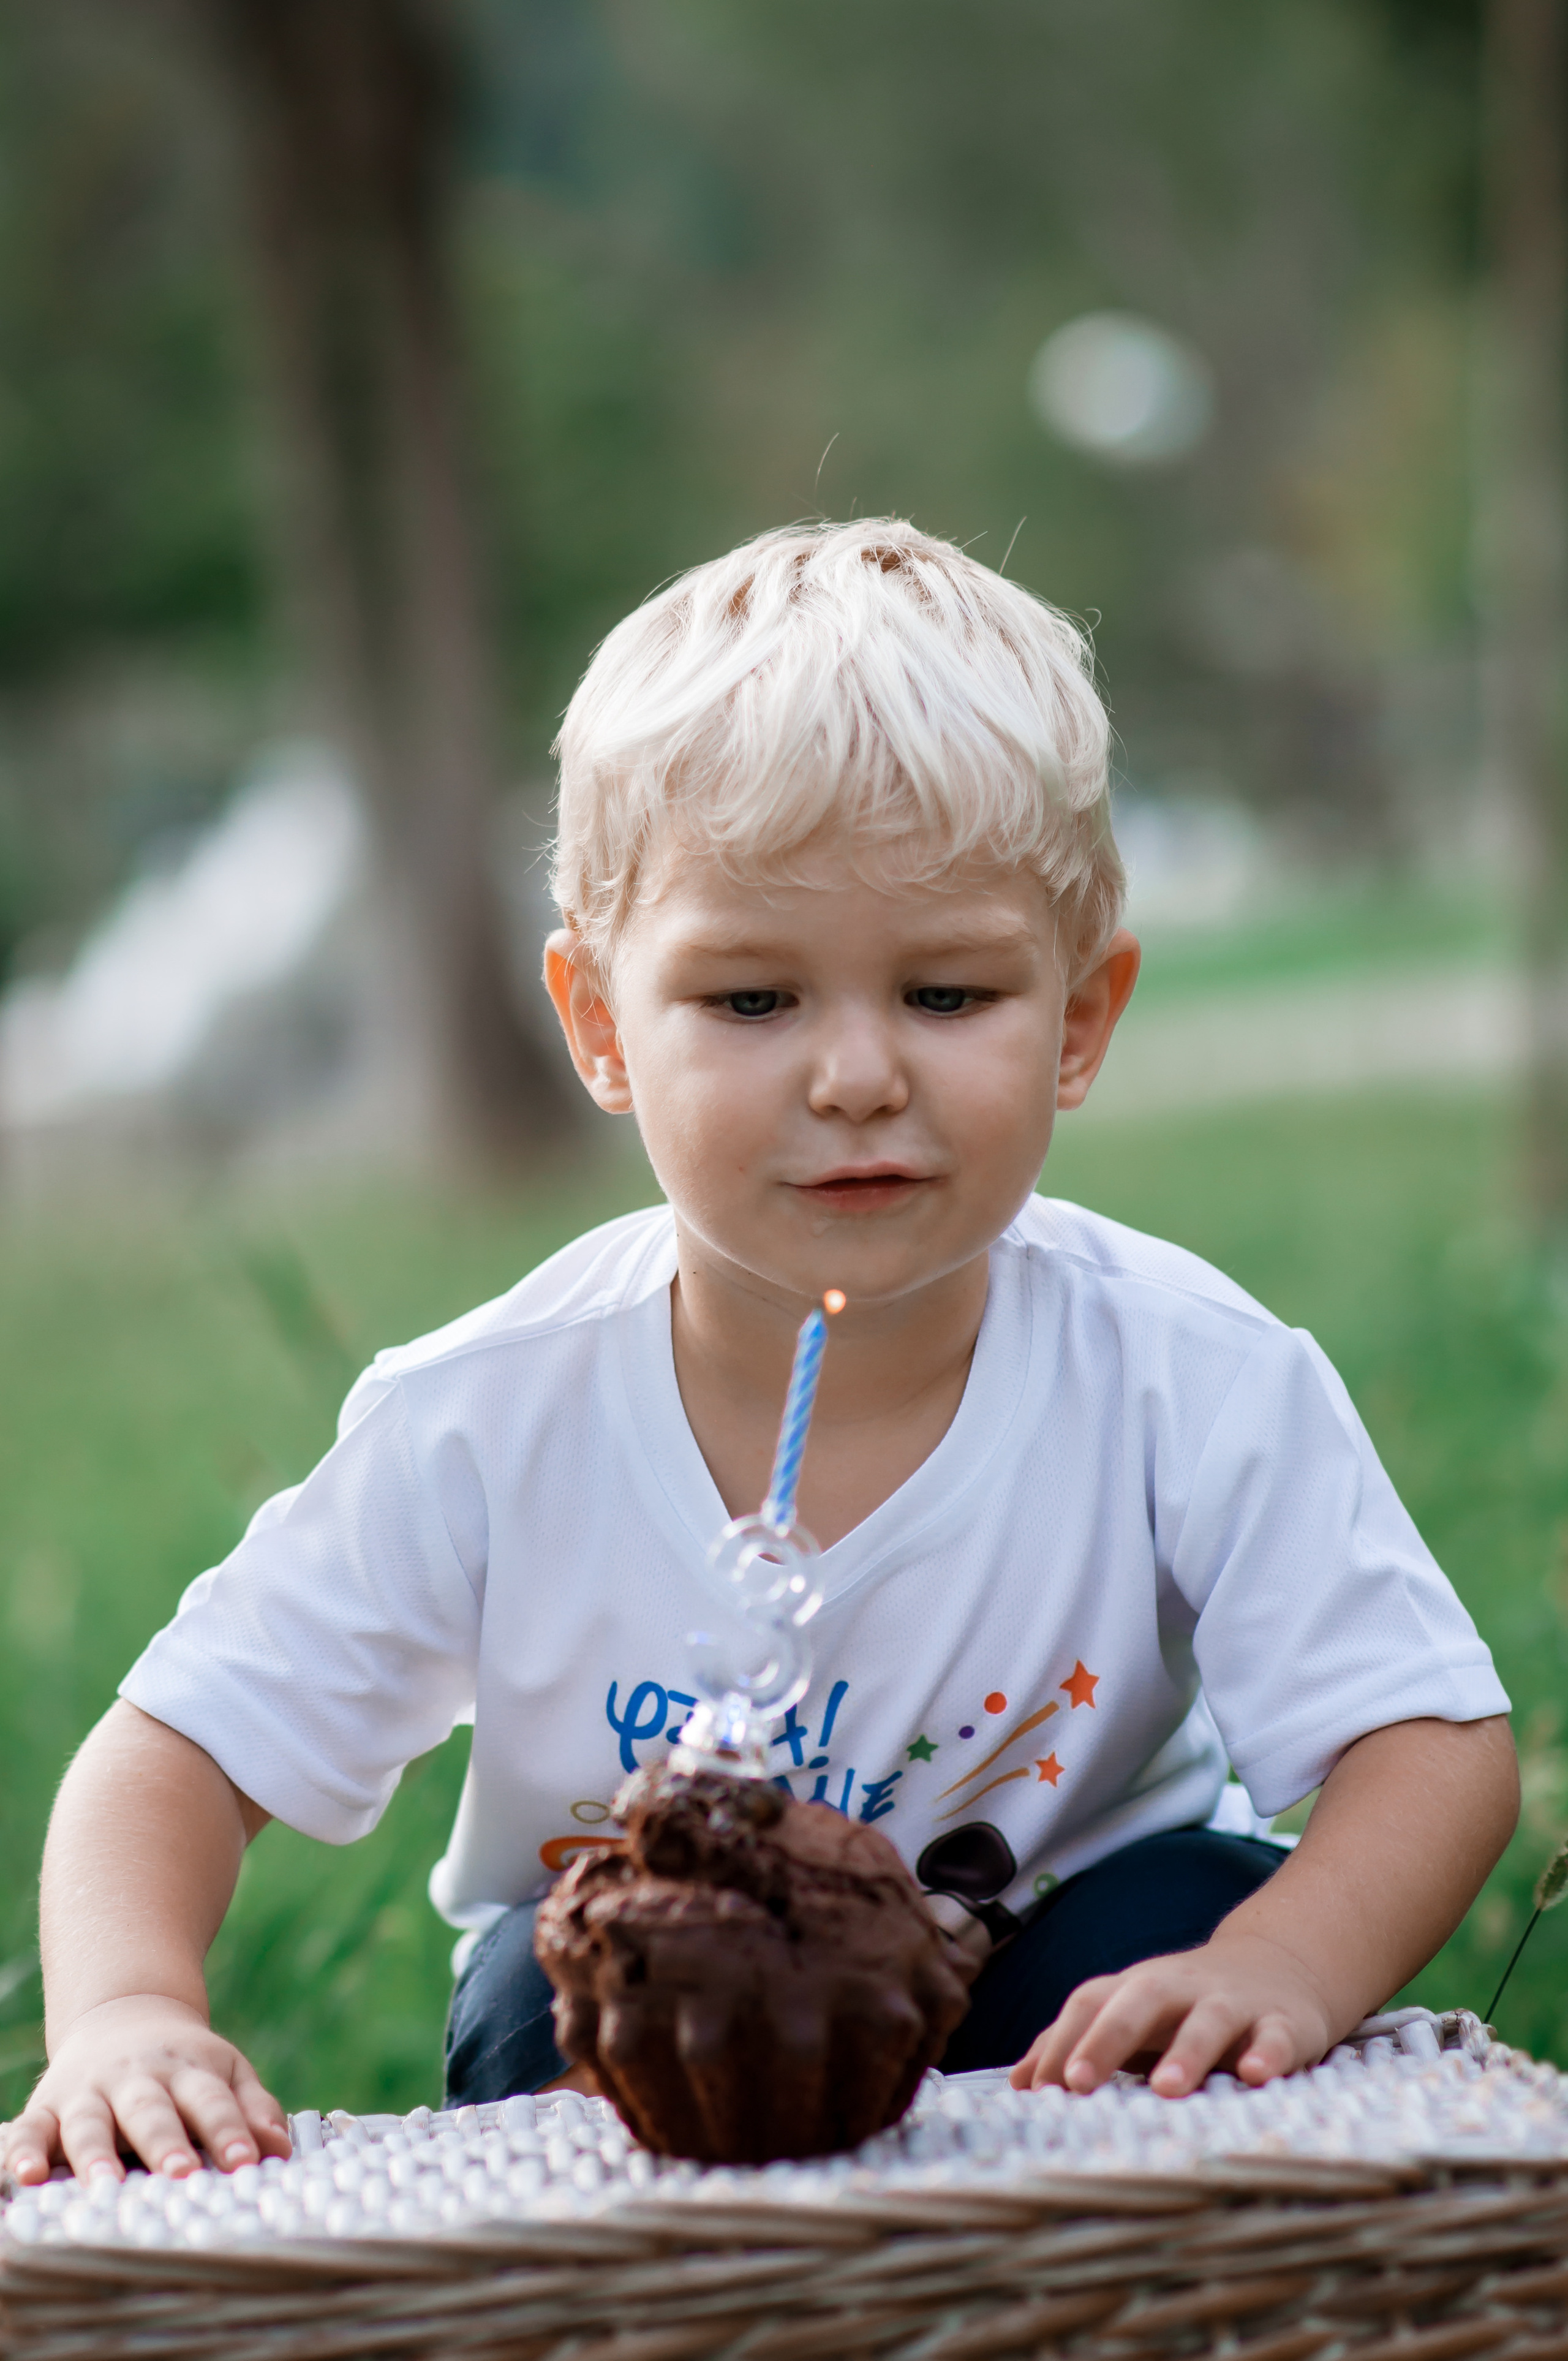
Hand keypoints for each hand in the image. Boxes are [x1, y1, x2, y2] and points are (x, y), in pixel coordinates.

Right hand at [1, 1994, 290, 2183]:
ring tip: (104, 2186)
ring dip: (96, 2154)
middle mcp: (137, 2078)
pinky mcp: (48, 2105)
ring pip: (91, 2122)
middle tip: (182, 2174)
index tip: (246, 2162)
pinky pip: (31, 2129)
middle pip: (152, 2111)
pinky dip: (25, 2151)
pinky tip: (28, 2177)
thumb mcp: (226, 2071)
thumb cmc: (186, 2066)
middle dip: (166, 2143)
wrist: (124, 2015)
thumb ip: (253, 2108)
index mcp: (188, 2069)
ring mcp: (90, 2091)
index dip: (230, 2130)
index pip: (212, 2101)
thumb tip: (280, 2150)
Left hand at [1009, 1930, 1335, 2096]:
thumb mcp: (1131, 2015)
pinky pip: (1276, 2036)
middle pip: (1138, 2000)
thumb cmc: (1184, 2006)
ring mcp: (1233, 2004)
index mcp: (1137, 1988)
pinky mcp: (1282, 2023)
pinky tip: (1256, 2075)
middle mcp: (1180, 1988)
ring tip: (1166, 2090)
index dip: (1061, 2042)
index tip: (1037, 2091)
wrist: (1279, 1967)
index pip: (1089, 2003)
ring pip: (1208, 2021)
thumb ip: (1076, 2044)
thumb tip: (1018, 2084)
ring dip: (1186, 2053)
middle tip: (1079, 2083)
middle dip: (1106, 2039)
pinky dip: (1268, 2053)